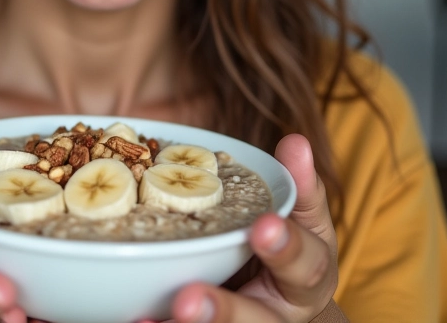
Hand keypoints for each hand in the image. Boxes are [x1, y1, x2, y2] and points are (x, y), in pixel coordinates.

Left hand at [165, 134, 341, 322]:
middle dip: (222, 311)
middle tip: (187, 300)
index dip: (286, 247)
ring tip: (164, 311)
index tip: (263, 227)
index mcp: (307, 280)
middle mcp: (276, 315)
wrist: (284, 303)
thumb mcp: (306, 220)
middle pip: (255, 321)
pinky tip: (139, 318)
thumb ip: (300, 185)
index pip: (305, 264)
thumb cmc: (294, 250)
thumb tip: (296, 141)